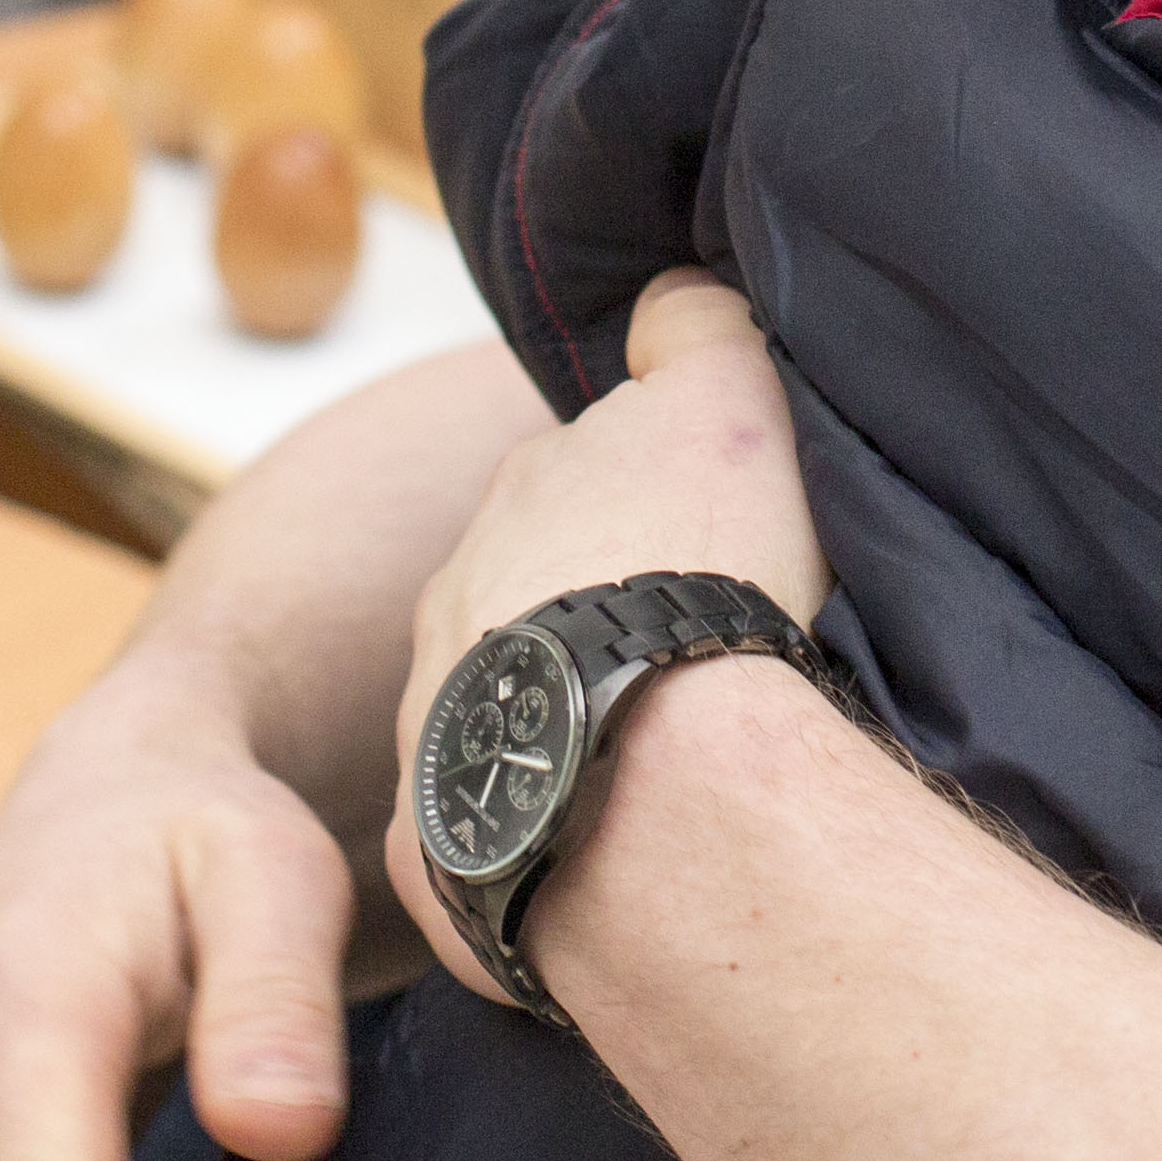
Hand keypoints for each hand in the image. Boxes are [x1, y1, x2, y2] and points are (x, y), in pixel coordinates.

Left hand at [383, 275, 826, 1001]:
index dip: (643, 508)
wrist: (653, 773)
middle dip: (585, 620)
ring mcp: (434, 731)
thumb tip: (668, 302)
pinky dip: (547, 843)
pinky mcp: (439, 853)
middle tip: (683, 662)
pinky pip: (491, 840)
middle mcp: (451, 601)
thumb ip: (693, 329)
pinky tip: (616, 858)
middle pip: (521, 596)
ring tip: (657, 770)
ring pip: (496, 719)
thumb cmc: (702, 574)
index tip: (700, 547)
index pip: (576, 478)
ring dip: (561, 733)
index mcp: (524, 495)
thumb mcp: (727, 396)